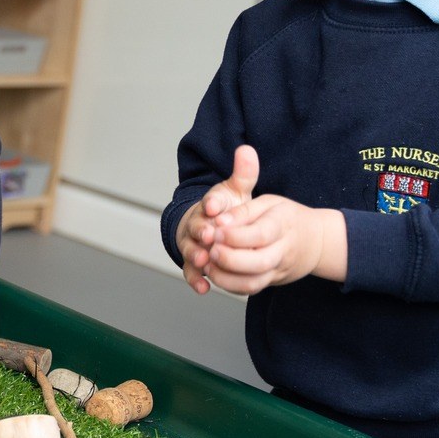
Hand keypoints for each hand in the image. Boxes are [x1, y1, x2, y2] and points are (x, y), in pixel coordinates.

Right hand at [176, 145, 258, 293]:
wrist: (210, 228)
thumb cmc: (225, 210)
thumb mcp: (236, 191)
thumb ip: (244, 174)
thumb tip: (247, 149)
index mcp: (209, 206)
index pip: (209, 202)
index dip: (212, 203)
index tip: (215, 205)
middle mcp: (197, 224)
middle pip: (196, 227)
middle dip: (202, 231)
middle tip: (209, 236)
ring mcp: (193, 245)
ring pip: (190, 251)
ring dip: (196, 256)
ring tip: (204, 262)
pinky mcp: (193, 263)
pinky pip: (192, 272)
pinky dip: (196, 280)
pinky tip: (204, 288)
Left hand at [201, 194, 346, 293]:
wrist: (316, 241)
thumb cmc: (287, 217)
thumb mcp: (269, 203)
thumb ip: (244, 210)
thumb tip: (219, 221)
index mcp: (283, 225)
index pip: (261, 234)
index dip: (235, 235)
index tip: (215, 231)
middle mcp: (283, 251)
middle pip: (259, 262)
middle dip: (229, 259)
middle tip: (210, 250)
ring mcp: (278, 270)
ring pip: (253, 283)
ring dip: (225, 277)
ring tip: (208, 264)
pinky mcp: (271, 282)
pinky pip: (250, 290)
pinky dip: (229, 285)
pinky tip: (216, 273)